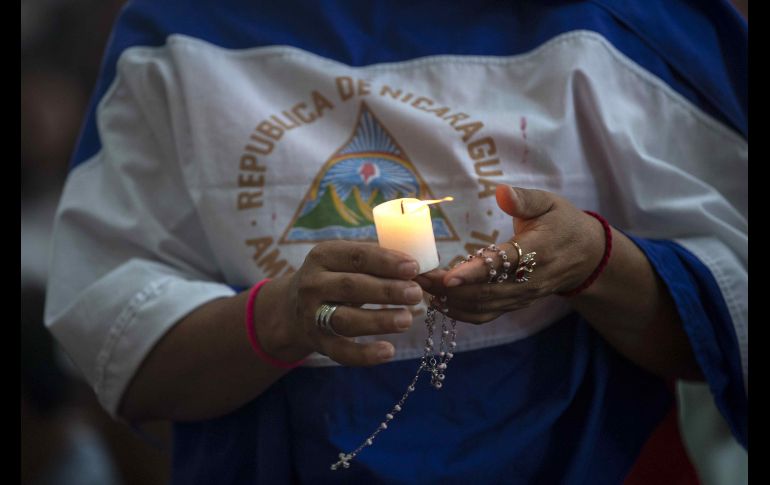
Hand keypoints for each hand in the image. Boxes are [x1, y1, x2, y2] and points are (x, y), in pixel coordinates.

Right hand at [260, 241, 424, 365]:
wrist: (292, 308)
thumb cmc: (336, 278)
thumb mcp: (346, 262)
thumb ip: (378, 263)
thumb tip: (422, 269)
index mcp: (324, 255)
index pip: (357, 256)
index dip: (386, 261)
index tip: (413, 267)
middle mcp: (313, 284)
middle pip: (351, 286)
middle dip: (386, 290)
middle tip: (416, 293)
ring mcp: (312, 315)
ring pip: (346, 320)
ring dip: (379, 320)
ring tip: (407, 319)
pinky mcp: (318, 342)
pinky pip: (341, 352)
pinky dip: (365, 354)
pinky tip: (389, 351)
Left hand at [415, 185, 604, 323]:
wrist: (586, 257)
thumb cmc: (563, 223)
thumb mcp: (550, 203)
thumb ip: (524, 199)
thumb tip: (501, 191)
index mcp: (538, 251)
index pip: (503, 264)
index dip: (475, 272)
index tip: (448, 276)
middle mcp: (529, 280)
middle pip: (485, 292)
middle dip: (449, 288)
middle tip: (417, 278)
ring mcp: (522, 296)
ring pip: (482, 306)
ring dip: (450, 301)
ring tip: (420, 288)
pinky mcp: (515, 304)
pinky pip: (486, 314)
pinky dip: (460, 313)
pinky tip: (438, 303)